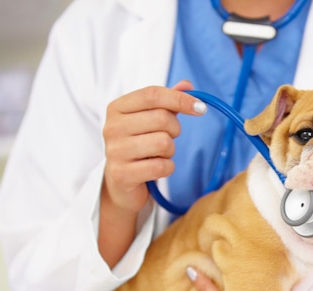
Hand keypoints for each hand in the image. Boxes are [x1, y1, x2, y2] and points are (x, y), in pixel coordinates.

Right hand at [98, 81, 205, 266]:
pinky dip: (167, 168)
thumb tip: (188, 85)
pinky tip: (155, 168)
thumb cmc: (139, 146)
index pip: (153, 94)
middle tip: (167, 138)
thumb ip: (168, 101)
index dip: (180, 99)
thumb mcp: (150, 120)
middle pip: (162, 118)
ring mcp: (115, 151)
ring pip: (164, 143)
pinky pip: (162, 166)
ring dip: (170, 151)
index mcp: (117, 108)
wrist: (121, 183)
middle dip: (175, 130)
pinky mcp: (122, 174)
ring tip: (158, 154)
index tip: (200, 108)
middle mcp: (112, 127)